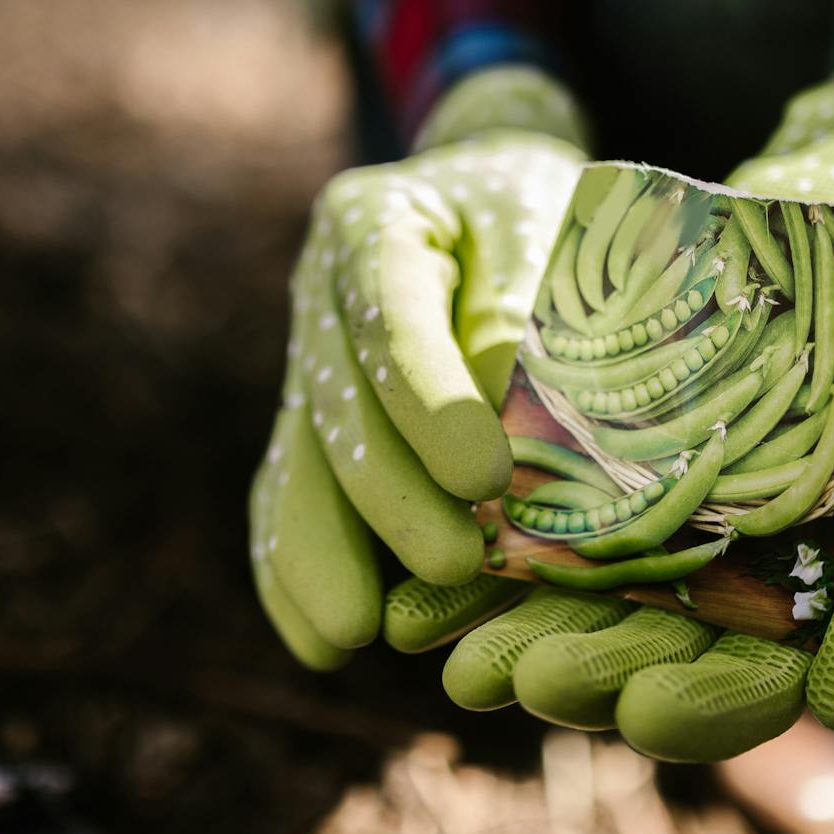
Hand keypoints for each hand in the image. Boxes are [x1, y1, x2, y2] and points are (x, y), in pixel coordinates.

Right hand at [250, 69, 587, 668]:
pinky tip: (317, 642)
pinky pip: (286, 497)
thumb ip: (527, 309)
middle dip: (390, 498)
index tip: (484, 479)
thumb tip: (516, 419)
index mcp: (373, 223)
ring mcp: (306, 359)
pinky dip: (293, 571)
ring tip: (350, 637)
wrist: (485, 191)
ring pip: (299, 463)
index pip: (392, 321)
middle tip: (453, 567)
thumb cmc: (535, 207)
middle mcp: (319, 293)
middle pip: (339, 406)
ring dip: (322, 554)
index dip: (431, 405)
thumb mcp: (547, 222)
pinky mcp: (311, 420)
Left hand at [377, 76, 833, 760]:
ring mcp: (654, 508)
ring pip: (577, 599)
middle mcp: (726, 566)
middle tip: (502, 683)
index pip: (754, 681)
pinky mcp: (594, 451)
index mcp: (812, 590)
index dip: (702, 709)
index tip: (641, 716)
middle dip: (578, 672)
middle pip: (647, 652)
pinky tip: (418, 599)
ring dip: (513, 638)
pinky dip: (482, 559)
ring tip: (453, 665)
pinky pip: (530, 515)